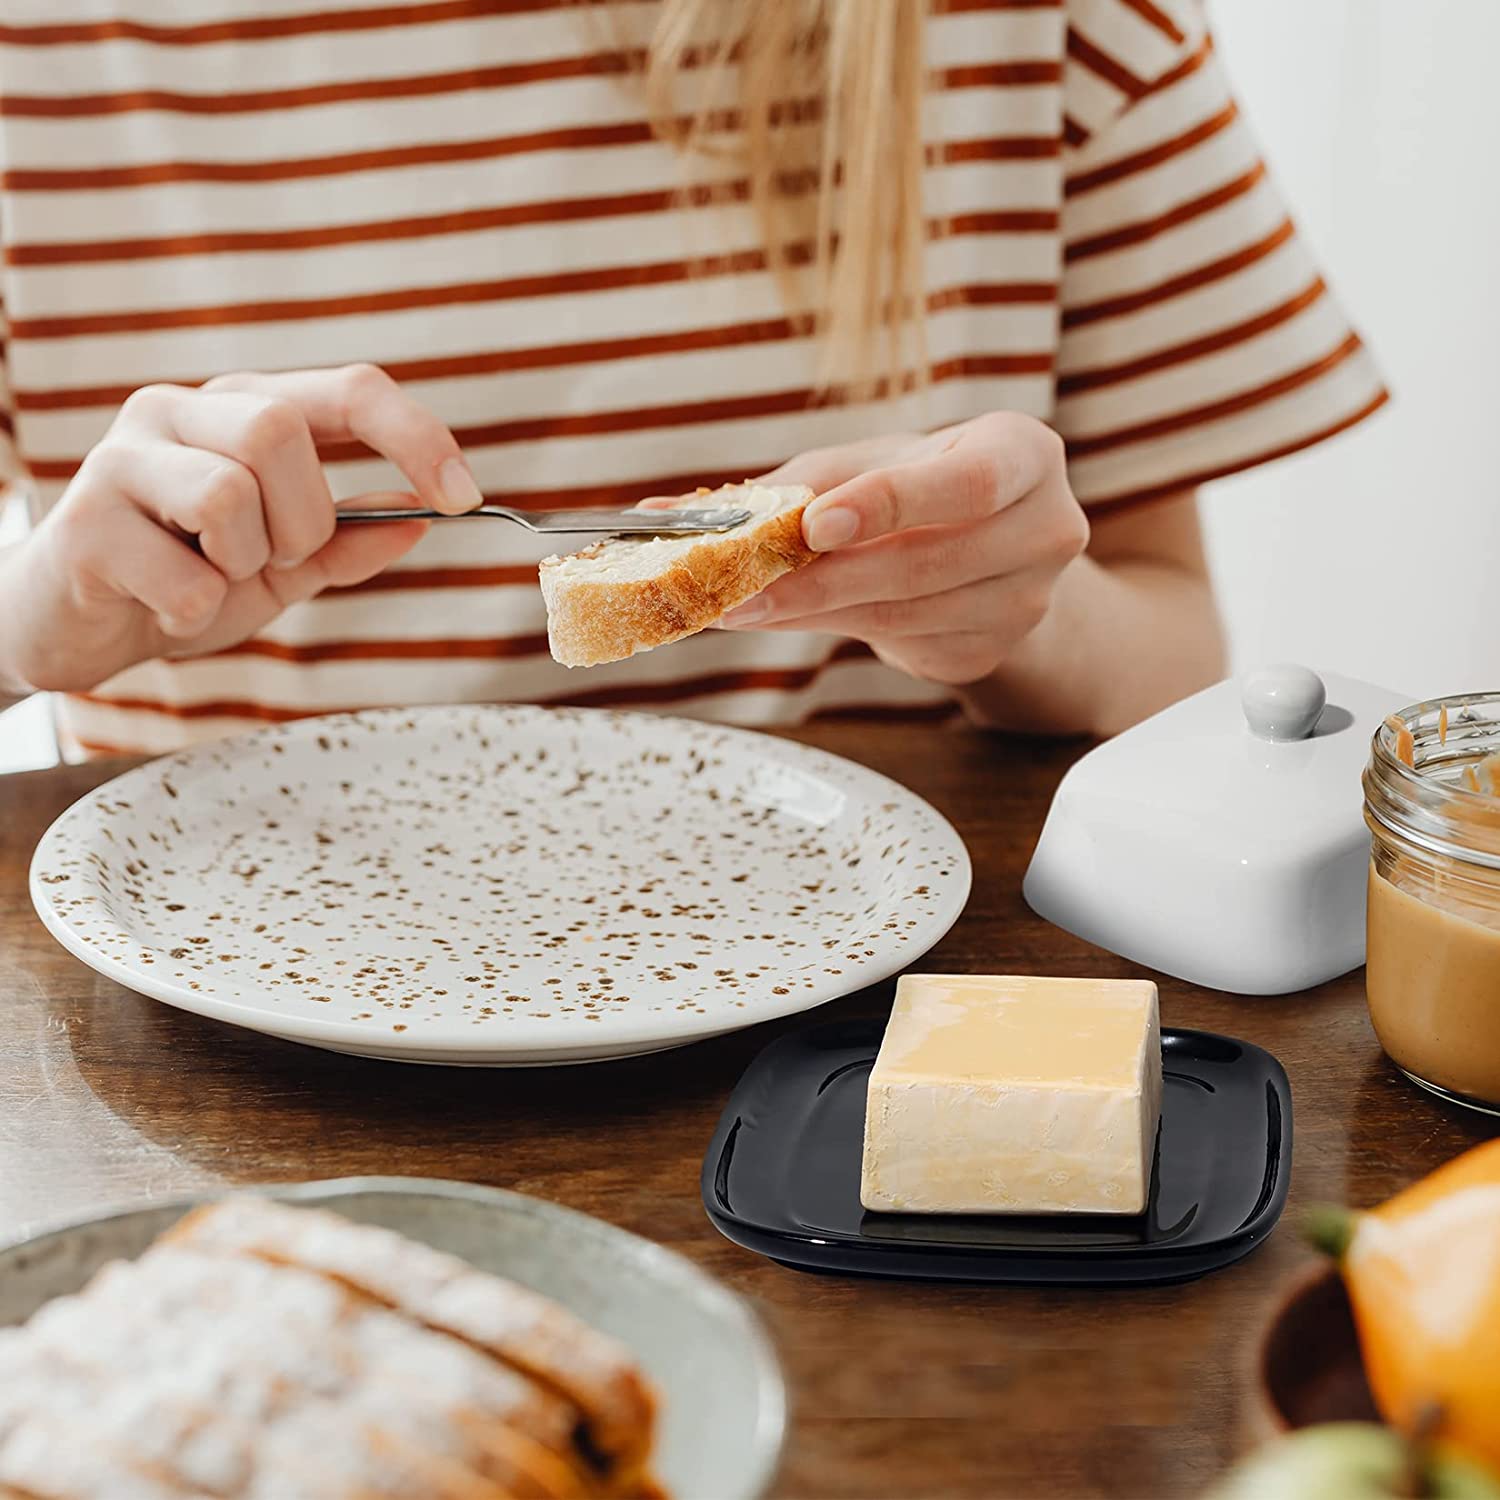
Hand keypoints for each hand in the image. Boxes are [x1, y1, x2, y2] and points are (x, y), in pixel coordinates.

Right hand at [1, 364, 482, 692]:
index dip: (414, 435)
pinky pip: (187, 574)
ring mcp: (124, 456)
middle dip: (304, 520)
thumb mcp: (285, 569)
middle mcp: (181, 412)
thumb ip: (349, 541)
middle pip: (280, 431)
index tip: (463, 497)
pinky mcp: (85, 519)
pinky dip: (197, 611)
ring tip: (211, 579)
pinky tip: (166, 607)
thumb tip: (421, 518)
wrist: (75, 629)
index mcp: (243, 411)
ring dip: (245, 565)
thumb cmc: (185, 582)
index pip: (346, 388)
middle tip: (274, 561)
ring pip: (229, 494)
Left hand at [718, 413, 1090, 685]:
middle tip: (738, 595)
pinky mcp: (993, 650)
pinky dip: (839, 631)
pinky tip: (799, 616)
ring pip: (904, 614)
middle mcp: (1046, 528)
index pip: (967, 482)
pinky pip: (904, 646)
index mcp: (1024, 454)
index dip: (889, 504)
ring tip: (743, 606)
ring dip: (813, 614)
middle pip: (926, 564)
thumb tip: (659, 520)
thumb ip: (785, 488)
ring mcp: (1027, 601)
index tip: (813, 526)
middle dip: (821, 582)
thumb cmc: (916, 488)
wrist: (985, 547)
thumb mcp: (866, 466)